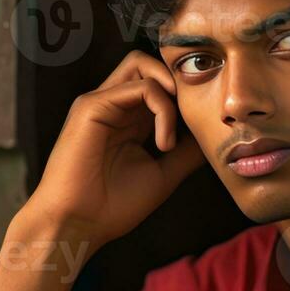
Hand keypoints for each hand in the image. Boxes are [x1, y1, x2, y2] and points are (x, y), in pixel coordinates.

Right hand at [21, 51, 204, 247]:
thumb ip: (185, 153)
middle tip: (191, 119)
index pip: (158, 83)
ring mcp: (100, 102)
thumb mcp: (162, 175)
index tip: (201, 127)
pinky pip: (140, 87)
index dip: (184, 97)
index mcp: (127, 119)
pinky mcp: (92, 105)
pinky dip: (163, 110)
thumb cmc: (112, 208)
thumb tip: (212, 137)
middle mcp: (112, 105)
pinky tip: (164, 142)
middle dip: (178, 84)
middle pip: (149, 65)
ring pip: (144, 65)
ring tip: (174, 134)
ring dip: (171, 93)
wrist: (76, 225)